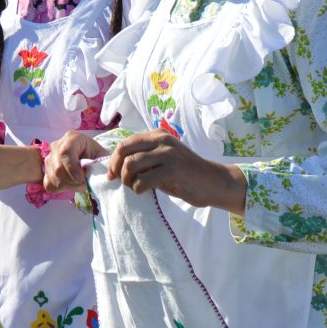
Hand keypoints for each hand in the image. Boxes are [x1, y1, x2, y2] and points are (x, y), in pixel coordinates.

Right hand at [43, 130, 107, 194]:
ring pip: (53, 177)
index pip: (65, 152)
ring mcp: (49, 158)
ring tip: (80, 184)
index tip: (81, 179)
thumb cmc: (96, 157)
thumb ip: (101, 163)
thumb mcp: (102, 157)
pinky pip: (49, 183)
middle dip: (72, 180)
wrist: (89, 159)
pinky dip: (61, 188)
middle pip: (58, 167)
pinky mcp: (46, 170)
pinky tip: (70, 185)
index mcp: (72, 138)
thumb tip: (101, 175)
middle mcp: (57, 146)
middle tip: (84, 184)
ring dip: (69, 186)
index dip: (72, 168)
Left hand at [107, 130, 246, 212]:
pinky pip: (142, 181)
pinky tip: (144, 192)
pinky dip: (138, 189)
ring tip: (133, 187)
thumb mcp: (165, 159)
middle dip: (116, 169)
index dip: (114, 159)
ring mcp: (167, 154)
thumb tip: (118, 167)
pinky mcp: (172, 170)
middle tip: (118, 181)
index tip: (112, 174)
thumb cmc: (187, 174)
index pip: (126, 142)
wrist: (214, 182)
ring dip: (127, 180)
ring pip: (131, 165)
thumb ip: (146, 158)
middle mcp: (162, 140)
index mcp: (158, 135)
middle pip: (124, 151)